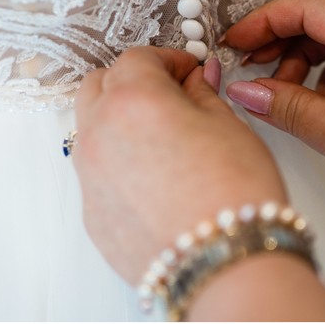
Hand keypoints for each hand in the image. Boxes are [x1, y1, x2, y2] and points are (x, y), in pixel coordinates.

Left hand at [72, 47, 286, 283]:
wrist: (226, 265)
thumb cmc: (235, 195)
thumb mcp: (229, 126)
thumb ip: (203, 94)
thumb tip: (196, 79)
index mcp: (133, 100)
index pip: (138, 58)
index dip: (168, 60)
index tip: (188, 72)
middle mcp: (99, 134)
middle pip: (100, 86)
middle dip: (132, 82)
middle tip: (170, 96)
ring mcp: (89, 177)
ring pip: (91, 129)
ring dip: (118, 121)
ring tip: (161, 138)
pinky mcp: (92, 215)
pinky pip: (96, 174)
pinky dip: (118, 164)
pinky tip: (155, 181)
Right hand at [222, 0, 324, 219]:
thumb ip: (287, 108)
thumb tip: (241, 90)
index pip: (307, 6)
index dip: (263, 21)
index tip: (233, 44)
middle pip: (321, 2)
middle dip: (281, 27)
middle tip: (252, 57)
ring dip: (301, 49)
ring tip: (282, 90)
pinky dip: (323, 66)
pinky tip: (314, 100)